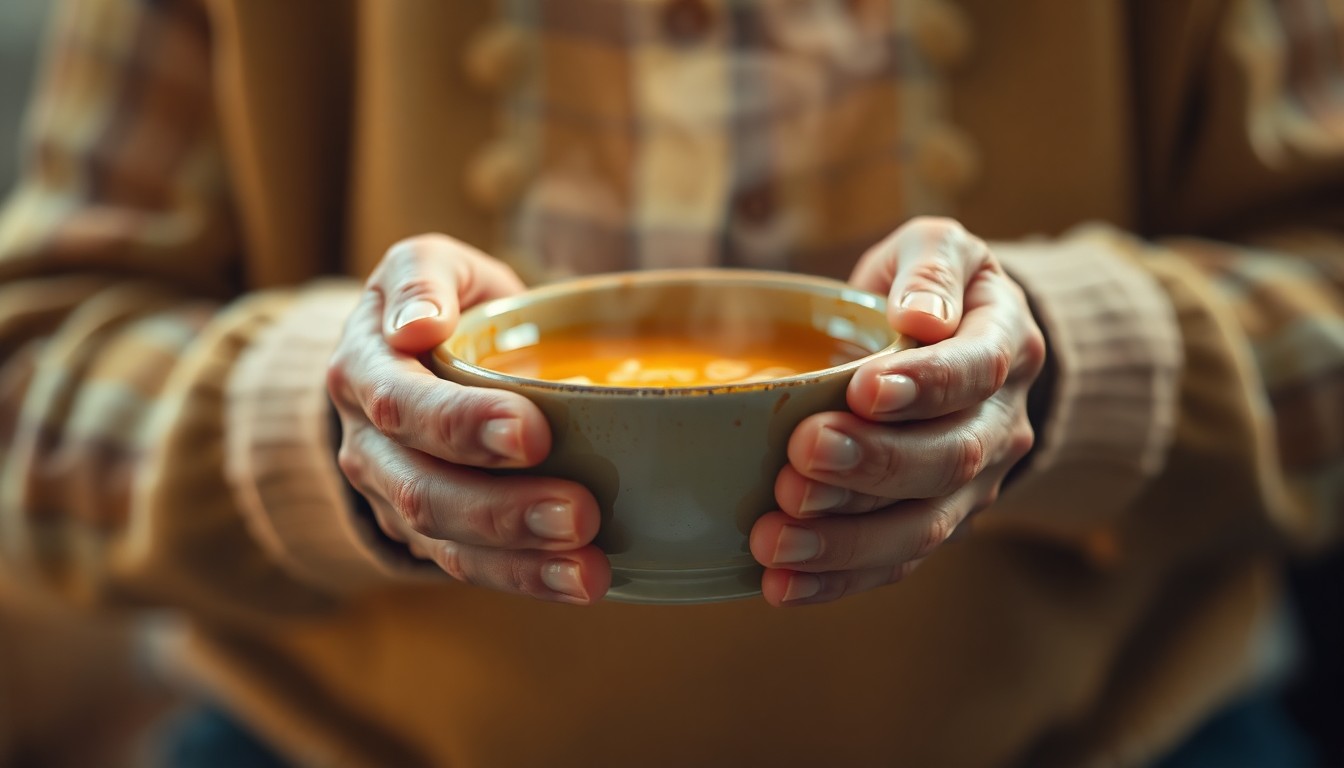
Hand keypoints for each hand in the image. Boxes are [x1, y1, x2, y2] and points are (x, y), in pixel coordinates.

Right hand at [327, 234, 609, 603]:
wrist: (414, 357)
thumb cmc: (441, 303)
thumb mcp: (427, 264)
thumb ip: (422, 277)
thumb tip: (418, 324)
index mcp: (364, 369)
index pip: (402, 403)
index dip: (462, 423)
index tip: (533, 432)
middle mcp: (368, 442)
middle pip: (422, 488)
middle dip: (502, 508)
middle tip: (580, 512)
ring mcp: (395, 496)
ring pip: (445, 540)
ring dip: (520, 559)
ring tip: (588, 568)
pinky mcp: (429, 535)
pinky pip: (469, 568)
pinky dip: (525, 580)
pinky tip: (580, 583)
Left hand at [750, 217, 1045, 605]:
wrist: (952, 344)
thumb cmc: (929, 288)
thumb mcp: (938, 247)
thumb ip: (931, 266)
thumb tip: (921, 316)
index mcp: (1007, 345)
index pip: (977, 370)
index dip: (925, 385)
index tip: (864, 388)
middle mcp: (1000, 425)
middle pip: (950, 458)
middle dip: (874, 465)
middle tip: (803, 457)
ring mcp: (972, 485)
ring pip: (923, 525)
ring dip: (846, 540)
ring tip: (775, 539)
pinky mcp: (935, 525)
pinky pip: (894, 562)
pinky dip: (837, 581)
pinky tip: (780, 585)